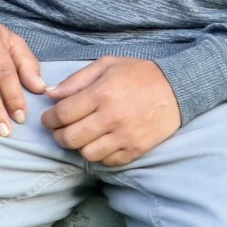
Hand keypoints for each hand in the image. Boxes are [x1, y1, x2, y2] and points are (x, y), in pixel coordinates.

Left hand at [41, 56, 181, 165]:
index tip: (48, 119)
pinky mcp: (136, 149)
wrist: (178, 88)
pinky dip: (100, 155)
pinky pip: (107, 161)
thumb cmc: (140, 73)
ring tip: (82, 136)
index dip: (49, 119)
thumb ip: (77, 80)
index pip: (63, 114)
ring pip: (87, 154)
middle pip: (70, 138)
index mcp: (102, 93)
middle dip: (59, 135)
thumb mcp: (107, 65)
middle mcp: (111, 117)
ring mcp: (124, 136)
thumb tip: (51, 95)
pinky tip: (101, 142)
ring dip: (79, 147)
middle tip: (60, 130)